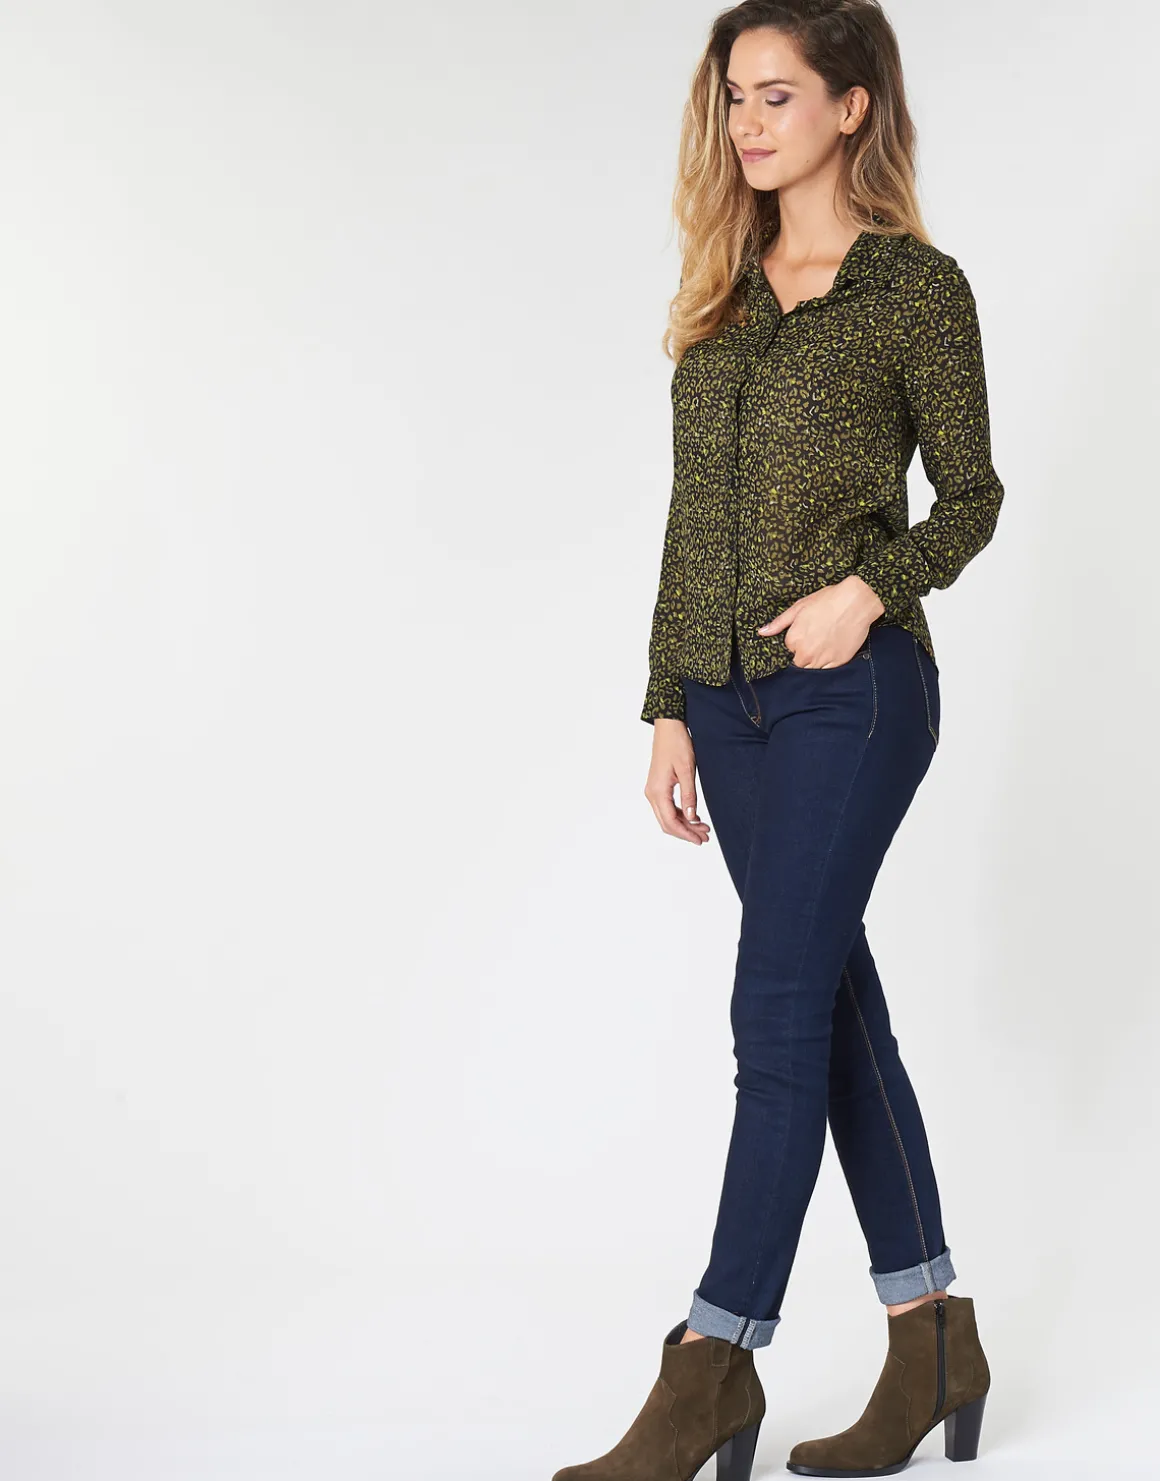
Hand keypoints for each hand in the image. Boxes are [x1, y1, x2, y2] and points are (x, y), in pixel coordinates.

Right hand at [644, 719, 711, 843]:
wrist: (668, 728)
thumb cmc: (677, 744)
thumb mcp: (687, 771)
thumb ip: (689, 796)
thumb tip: (692, 818)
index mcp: (657, 791)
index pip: (670, 821)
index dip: (686, 833)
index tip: (699, 840)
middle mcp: (652, 793)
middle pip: (667, 823)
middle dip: (686, 832)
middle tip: (704, 837)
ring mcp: (653, 790)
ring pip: (667, 816)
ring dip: (684, 824)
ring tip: (702, 828)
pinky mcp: (657, 787)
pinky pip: (667, 807)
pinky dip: (680, 815)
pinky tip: (693, 816)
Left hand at [757, 575, 884, 667]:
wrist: (856, 601)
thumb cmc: (827, 600)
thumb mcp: (799, 607)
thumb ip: (779, 623)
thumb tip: (762, 632)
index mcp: (794, 640)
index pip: (790, 648)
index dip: (798, 640)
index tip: (809, 631)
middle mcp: (806, 654)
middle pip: (799, 662)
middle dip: (805, 653)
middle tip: (818, 637)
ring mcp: (822, 660)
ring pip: (812, 668)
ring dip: (815, 660)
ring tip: (825, 643)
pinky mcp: (838, 663)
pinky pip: (827, 670)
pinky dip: (828, 663)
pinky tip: (834, 648)